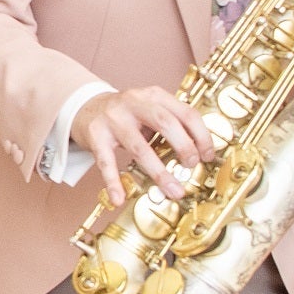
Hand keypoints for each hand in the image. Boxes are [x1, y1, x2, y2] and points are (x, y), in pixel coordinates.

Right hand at [71, 86, 216, 210]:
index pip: (185, 112)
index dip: (201, 135)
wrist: (85, 106)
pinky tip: (118, 198)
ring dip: (159, 172)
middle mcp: (134, 103)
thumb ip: (172, 123)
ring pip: (139, 147)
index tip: (208, 155)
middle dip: (184, 147)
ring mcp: (113, 119)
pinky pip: (106, 161)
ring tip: (172, 190)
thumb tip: (199, 152)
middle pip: (165, 123)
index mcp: (154, 95)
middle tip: (191, 166)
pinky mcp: (96, 135)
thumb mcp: (150, 109)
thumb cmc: (125, 113)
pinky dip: (113, 181)